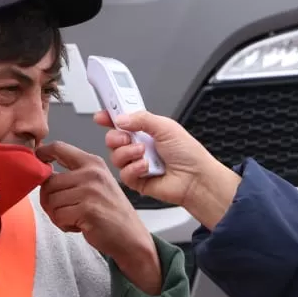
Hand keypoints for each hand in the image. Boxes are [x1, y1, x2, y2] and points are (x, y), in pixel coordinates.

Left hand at [35, 140, 161, 292]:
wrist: (130, 237)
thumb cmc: (111, 213)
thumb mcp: (96, 184)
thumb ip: (73, 175)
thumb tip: (42, 173)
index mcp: (93, 163)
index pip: (59, 148)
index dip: (41, 154)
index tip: (37, 162)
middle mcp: (92, 173)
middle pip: (48, 182)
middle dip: (49, 200)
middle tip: (64, 211)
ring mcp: (90, 191)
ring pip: (50, 200)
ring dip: (57, 214)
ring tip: (75, 218)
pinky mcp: (87, 210)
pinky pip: (58, 216)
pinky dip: (64, 224)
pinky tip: (78, 226)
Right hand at [97, 110, 240, 228]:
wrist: (196, 178)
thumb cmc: (188, 153)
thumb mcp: (165, 127)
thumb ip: (141, 118)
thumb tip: (120, 118)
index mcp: (146, 130)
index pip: (122, 121)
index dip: (109, 117)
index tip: (101, 116)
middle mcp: (139, 145)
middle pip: (113, 138)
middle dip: (115, 136)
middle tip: (127, 137)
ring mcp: (137, 163)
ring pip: (115, 156)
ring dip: (128, 153)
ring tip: (143, 153)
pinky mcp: (137, 180)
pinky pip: (123, 173)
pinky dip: (134, 168)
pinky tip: (147, 167)